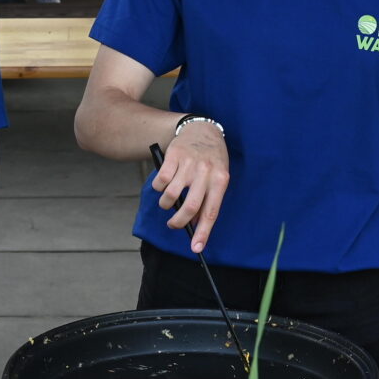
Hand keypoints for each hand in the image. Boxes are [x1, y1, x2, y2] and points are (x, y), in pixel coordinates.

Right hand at [152, 121, 230, 253]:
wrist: (201, 129)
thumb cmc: (211, 160)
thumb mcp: (217, 178)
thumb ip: (208, 200)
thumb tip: (195, 225)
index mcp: (220, 180)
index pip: (211, 212)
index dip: (203, 233)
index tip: (196, 249)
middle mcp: (205, 172)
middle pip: (189, 207)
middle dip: (178, 222)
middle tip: (173, 225)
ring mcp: (188, 163)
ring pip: (171, 195)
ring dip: (165, 205)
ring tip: (167, 202)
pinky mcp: (173, 156)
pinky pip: (160, 181)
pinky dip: (158, 188)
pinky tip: (162, 185)